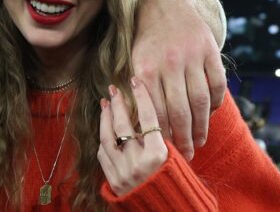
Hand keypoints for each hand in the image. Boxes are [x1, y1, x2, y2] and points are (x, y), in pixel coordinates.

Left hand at [98, 77, 168, 196]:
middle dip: (118, 104)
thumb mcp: (176, 161)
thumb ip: (163, 139)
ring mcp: (122, 172)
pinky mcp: (112, 181)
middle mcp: (138, 162)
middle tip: (114, 89)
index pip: (148, 117)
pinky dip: (103, 138)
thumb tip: (152, 113)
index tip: (136, 81)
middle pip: (123, 124)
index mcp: (158, 155)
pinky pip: (103, 154)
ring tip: (106, 103)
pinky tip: (104, 128)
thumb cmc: (176, 185)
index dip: (141, 96)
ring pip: (108, 137)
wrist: (165, 211)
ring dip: (106, 118)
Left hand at [132, 0, 226, 159]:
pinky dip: (215, 104)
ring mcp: (192, 56)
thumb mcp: (134, 61)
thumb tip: (138, 128)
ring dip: (201, 126)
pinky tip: (210, 117)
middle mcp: (169, 62)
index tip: (164, 152)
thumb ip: (137, 91)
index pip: (155, 111)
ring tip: (199, 141)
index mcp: (146, 67)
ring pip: (200, 101)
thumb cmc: (146, 41)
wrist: (166, 5)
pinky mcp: (210, 51)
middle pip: (180, 110)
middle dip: (183, 137)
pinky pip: (217, 85)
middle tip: (186, 155)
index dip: (161, 134)